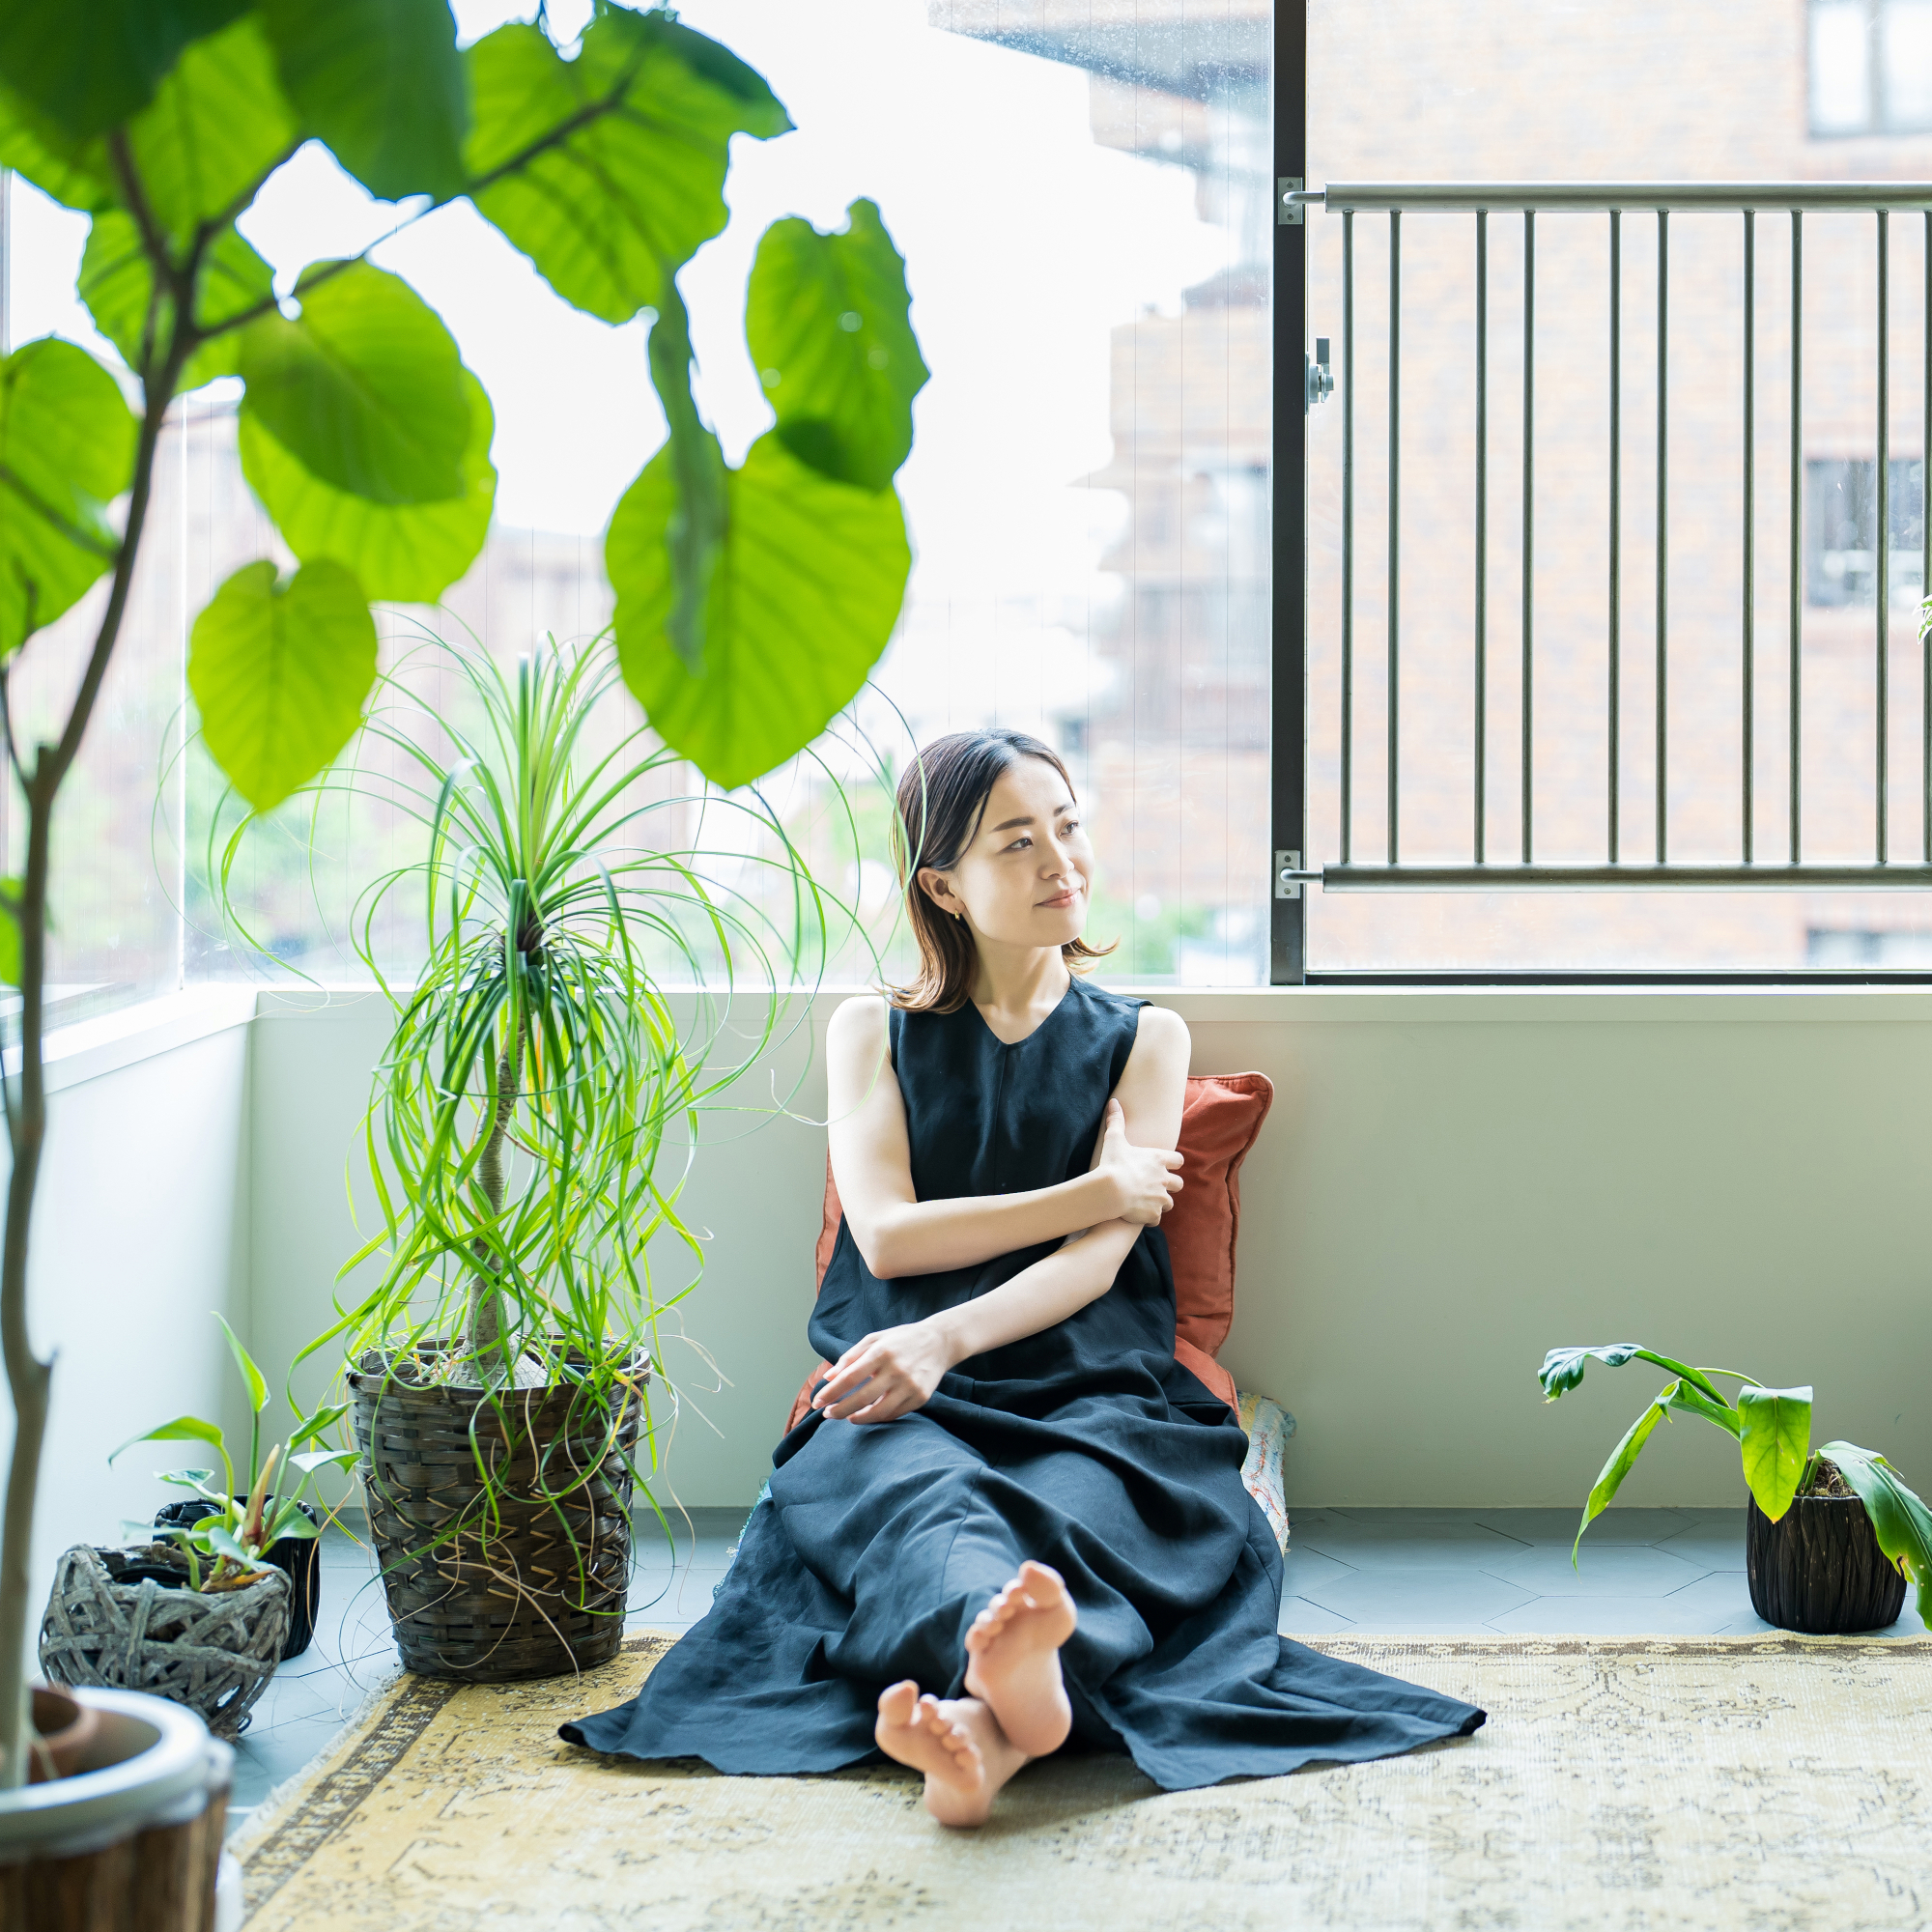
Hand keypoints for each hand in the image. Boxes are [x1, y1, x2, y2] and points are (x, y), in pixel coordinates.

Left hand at [810, 1319, 951, 1423]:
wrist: (939, 1342)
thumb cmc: (901, 1340)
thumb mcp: (874, 1339)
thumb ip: (850, 1357)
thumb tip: (828, 1377)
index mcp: (881, 1352)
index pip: (850, 1377)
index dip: (831, 1392)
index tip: (817, 1402)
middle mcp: (896, 1369)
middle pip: (862, 1398)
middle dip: (840, 1409)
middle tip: (827, 1414)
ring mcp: (910, 1385)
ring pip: (879, 1412)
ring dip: (858, 1418)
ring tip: (847, 1417)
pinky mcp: (921, 1397)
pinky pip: (895, 1414)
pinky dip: (878, 1417)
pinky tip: (868, 1414)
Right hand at [1093, 1098, 1182, 1224]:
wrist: (1110, 1190)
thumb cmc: (1113, 1163)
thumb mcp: (1114, 1139)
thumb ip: (1116, 1120)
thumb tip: (1113, 1102)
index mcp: (1159, 1160)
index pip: (1178, 1160)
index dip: (1172, 1163)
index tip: (1165, 1165)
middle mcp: (1165, 1179)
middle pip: (1178, 1184)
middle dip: (1170, 1186)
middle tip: (1156, 1186)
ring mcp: (1161, 1198)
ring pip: (1169, 1203)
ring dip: (1161, 1202)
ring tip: (1147, 1202)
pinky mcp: (1154, 1213)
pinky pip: (1156, 1218)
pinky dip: (1150, 1217)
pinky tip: (1140, 1215)